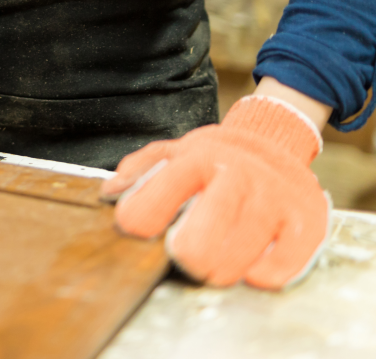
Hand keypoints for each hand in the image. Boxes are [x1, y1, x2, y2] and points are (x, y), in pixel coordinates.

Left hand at [101, 93, 330, 289]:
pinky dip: (260, 275)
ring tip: (216, 262)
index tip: (140, 231)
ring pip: (236, 260)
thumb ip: (137, 172)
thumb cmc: (215, 157)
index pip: (148, 207)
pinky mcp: (305, 221)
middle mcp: (236, 177)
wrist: (274, 139)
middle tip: (186, 255)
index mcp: (196, 161)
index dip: (138, 225)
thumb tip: (109, 194)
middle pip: (196, 245)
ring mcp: (273, 200)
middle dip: (185, 258)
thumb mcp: (170, 152)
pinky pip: (280, 267)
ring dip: (220, 270)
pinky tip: (250, 267)